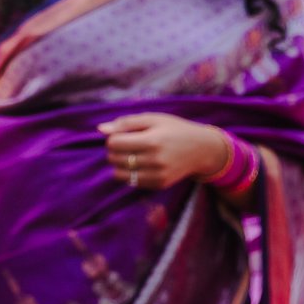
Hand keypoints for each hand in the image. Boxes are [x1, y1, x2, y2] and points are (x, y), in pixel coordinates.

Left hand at [97, 113, 230, 191]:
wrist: (203, 149)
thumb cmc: (175, 130)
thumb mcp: (153, 119)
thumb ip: (126, 123)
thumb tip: (100, 129)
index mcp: (152, 141)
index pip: (114, 143)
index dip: (113, 138)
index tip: (122, 135)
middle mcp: (155, 160)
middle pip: (114, 158)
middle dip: (114, 150)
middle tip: (127, 144)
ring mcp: (158, 175)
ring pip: (119, 174)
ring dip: (118, 164)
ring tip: (131, 155)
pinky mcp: (160, 184)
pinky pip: (131, 182)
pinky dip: (129, 173)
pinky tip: (140, 164)